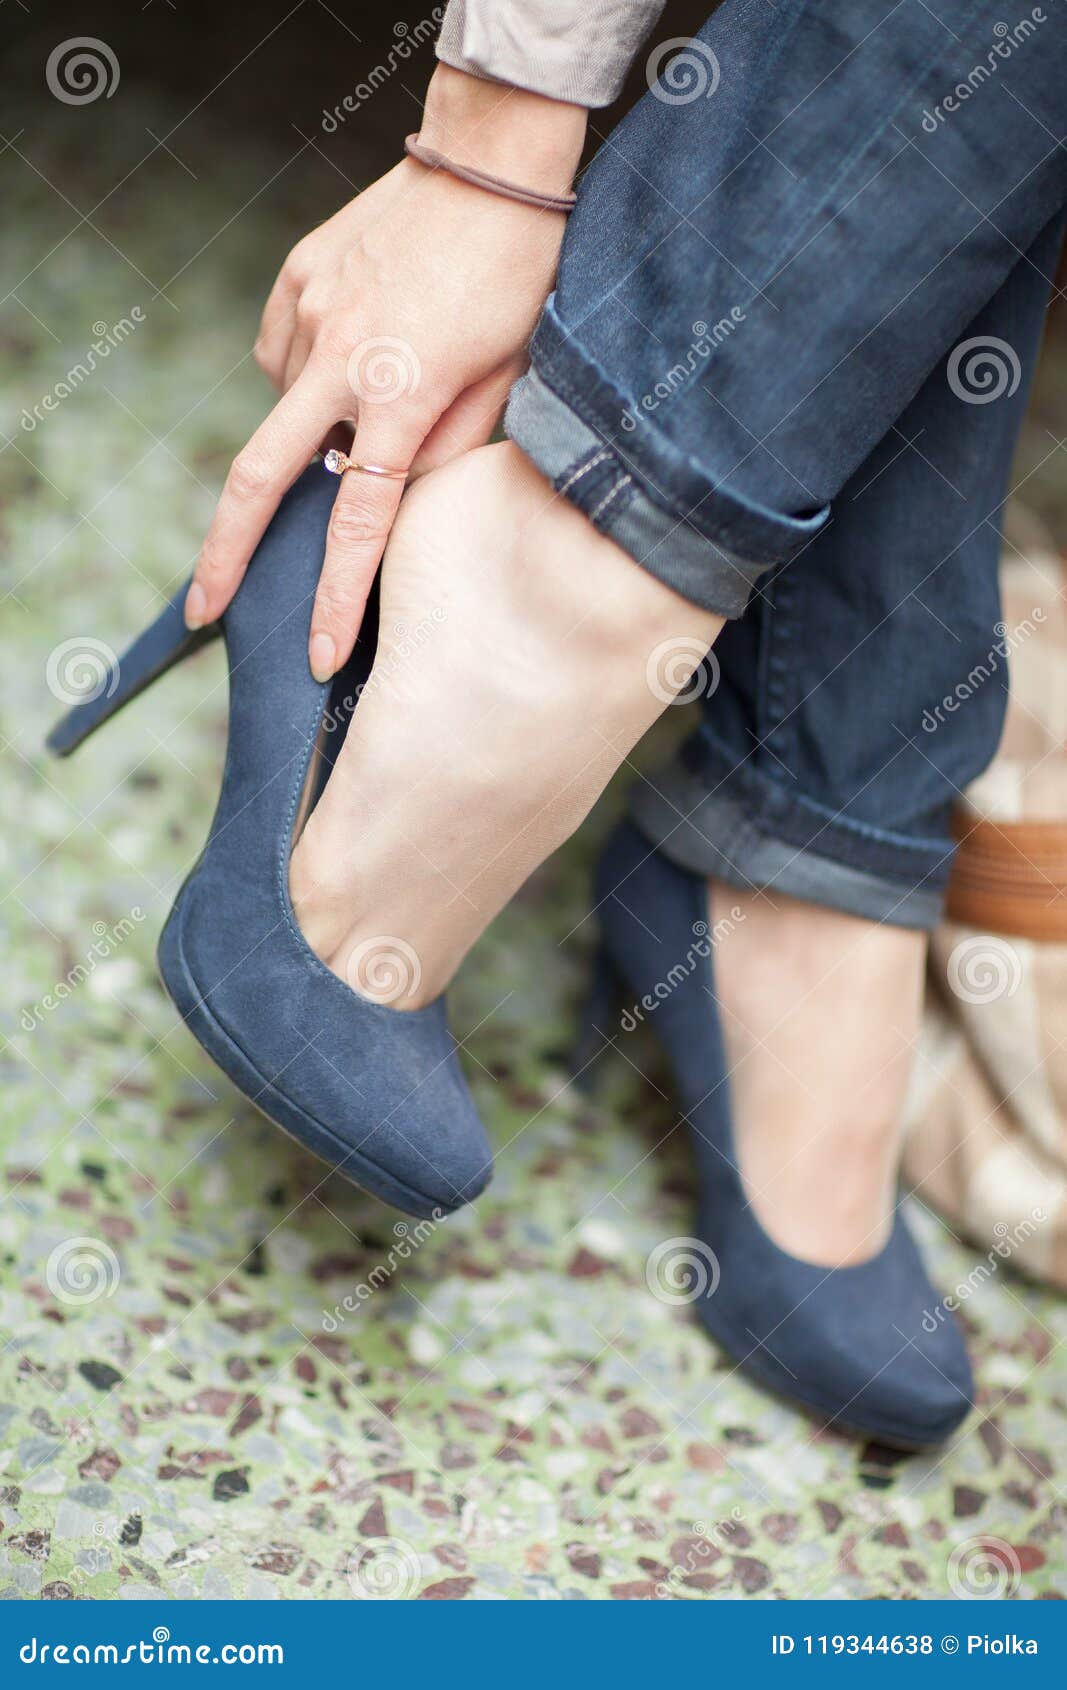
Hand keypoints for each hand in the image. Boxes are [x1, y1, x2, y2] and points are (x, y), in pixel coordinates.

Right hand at [184, 66, 586, 680]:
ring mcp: (312, 314)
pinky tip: (348, 358)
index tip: (319, 655)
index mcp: (405, 397)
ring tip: (367, 402)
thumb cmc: (520, 277)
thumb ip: (454, 450)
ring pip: (281, 409)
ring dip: (306, 435)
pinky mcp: (298, 277)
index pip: (358, 524)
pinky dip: (305, 377)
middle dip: (227, 555)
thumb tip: (407, 500)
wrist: (492, 162)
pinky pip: (283, 354)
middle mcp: (344, 361)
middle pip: (261, 478)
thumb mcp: (509, 379)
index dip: (336, 598)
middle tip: (206, 607)